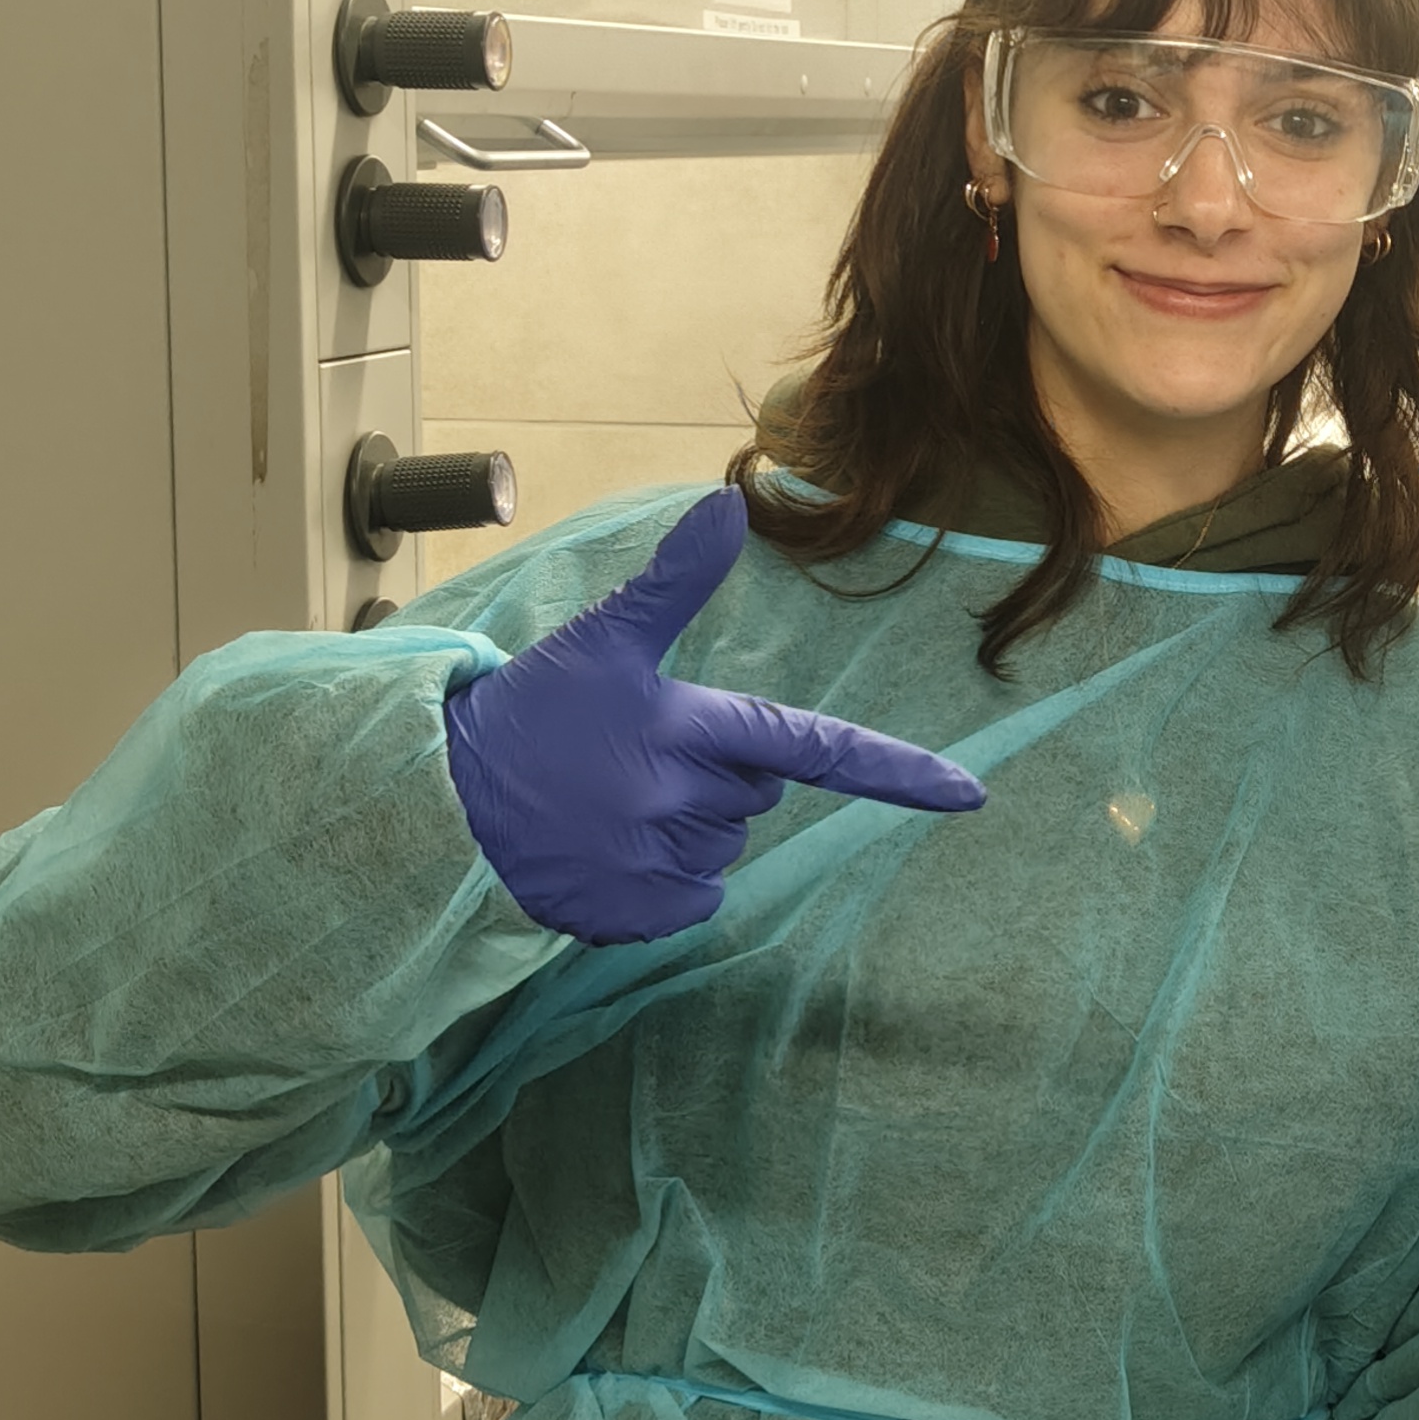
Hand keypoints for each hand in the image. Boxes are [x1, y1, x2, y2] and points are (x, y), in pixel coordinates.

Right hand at [441, 493, 985, 941]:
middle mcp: (682, 800)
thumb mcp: (605, 641)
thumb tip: (728, 503)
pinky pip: (697, 897)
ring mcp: (660, 864)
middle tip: (634, 755)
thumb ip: (675, 581)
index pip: (815, 747)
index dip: (897, 771)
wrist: (447, 803)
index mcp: (688, 727)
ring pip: (726, 844)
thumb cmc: (536, 715)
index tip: (971, 794)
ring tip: (610, 803)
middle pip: (759, 790)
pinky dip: (662, 881)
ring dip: (683, 827)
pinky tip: (608, 851)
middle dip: (712, 773)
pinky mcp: (638, 916)